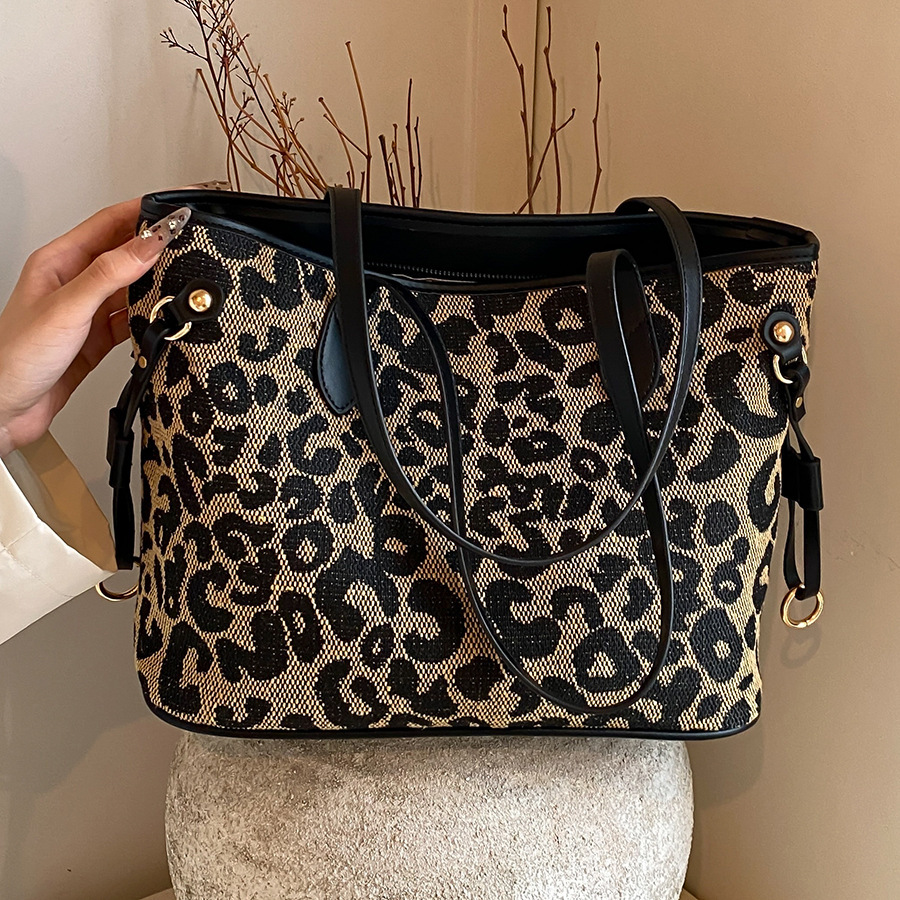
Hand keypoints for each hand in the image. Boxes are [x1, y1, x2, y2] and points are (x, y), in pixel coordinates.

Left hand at [0, 200, 190, 457]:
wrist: (3, 409)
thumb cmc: (13, 357)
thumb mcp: (67, 308)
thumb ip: (109, 275)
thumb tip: (148, 245)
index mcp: (59, 262)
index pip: (109, 224)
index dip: (144, 212)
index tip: (176, 211)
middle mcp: (74, 283)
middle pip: (125, 254)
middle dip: (157, 248)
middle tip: (190, 246)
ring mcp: (87, 312)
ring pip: (132, 289)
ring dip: (156, 287)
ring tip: (181, 285)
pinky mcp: (97, 340)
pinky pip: (132, 322)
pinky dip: (151, 321)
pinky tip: (162, 322)